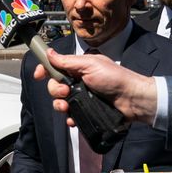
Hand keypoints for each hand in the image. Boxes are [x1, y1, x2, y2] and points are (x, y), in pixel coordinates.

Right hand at [33, 49, 157, 124]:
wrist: (133, 100)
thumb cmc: (116, 78)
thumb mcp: (90, 65)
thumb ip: (67, 61)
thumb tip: (50, 52)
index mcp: (78, 68)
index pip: (55, 67)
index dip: (44, 70)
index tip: (38, 75)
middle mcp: (78, 82)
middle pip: (54, 85)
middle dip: (55, 90)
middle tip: (66, 91)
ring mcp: (82, 97)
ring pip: (60, 102)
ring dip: (60, 105)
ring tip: (68, 107)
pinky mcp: (86, 111)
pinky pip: (71, 115)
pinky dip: (70, 118)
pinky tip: (73, 119)